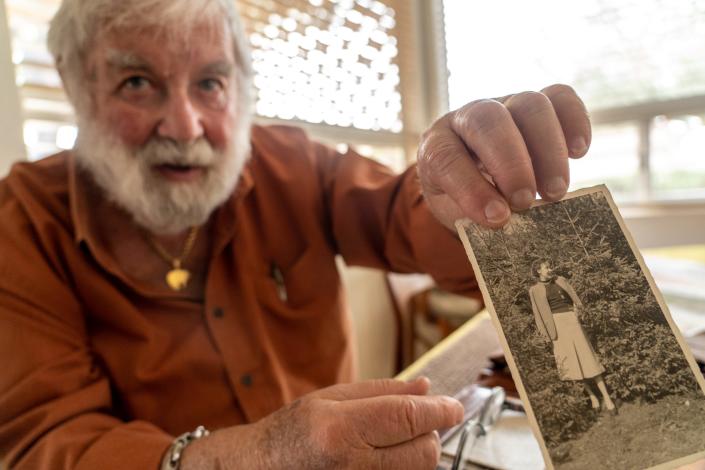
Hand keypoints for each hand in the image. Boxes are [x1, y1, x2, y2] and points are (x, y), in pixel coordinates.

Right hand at [181, 377, 463, 469]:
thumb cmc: (291, 432)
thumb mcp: (330, 398)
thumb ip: (382, 392)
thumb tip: (427, 387)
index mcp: (339, 430)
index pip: (408, 418)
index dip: (440, 411)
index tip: (454, 407)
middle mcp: (351, 466)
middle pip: (423, 452)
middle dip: (429, 433)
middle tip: (416, 421)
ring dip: (418, 452)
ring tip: (391, 442)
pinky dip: (405, 468)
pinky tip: (385, 458)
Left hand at [417, 84, 590, 228]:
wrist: (472, 179)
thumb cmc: (462, 200)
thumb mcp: (456, 213)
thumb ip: (475, 216)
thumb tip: (510, 221)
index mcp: (436, 144)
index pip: (446, 157)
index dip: (470, 188)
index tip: (497, 218)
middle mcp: (467, 116)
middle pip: (488, 121)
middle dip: (510, 164)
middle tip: (526, 203)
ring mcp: (504, 104)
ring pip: (529, 105)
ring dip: (547, 150)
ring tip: (555, 192)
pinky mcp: (538, 103)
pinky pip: (560, 97)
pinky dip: (574, 121)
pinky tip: (578, 153)